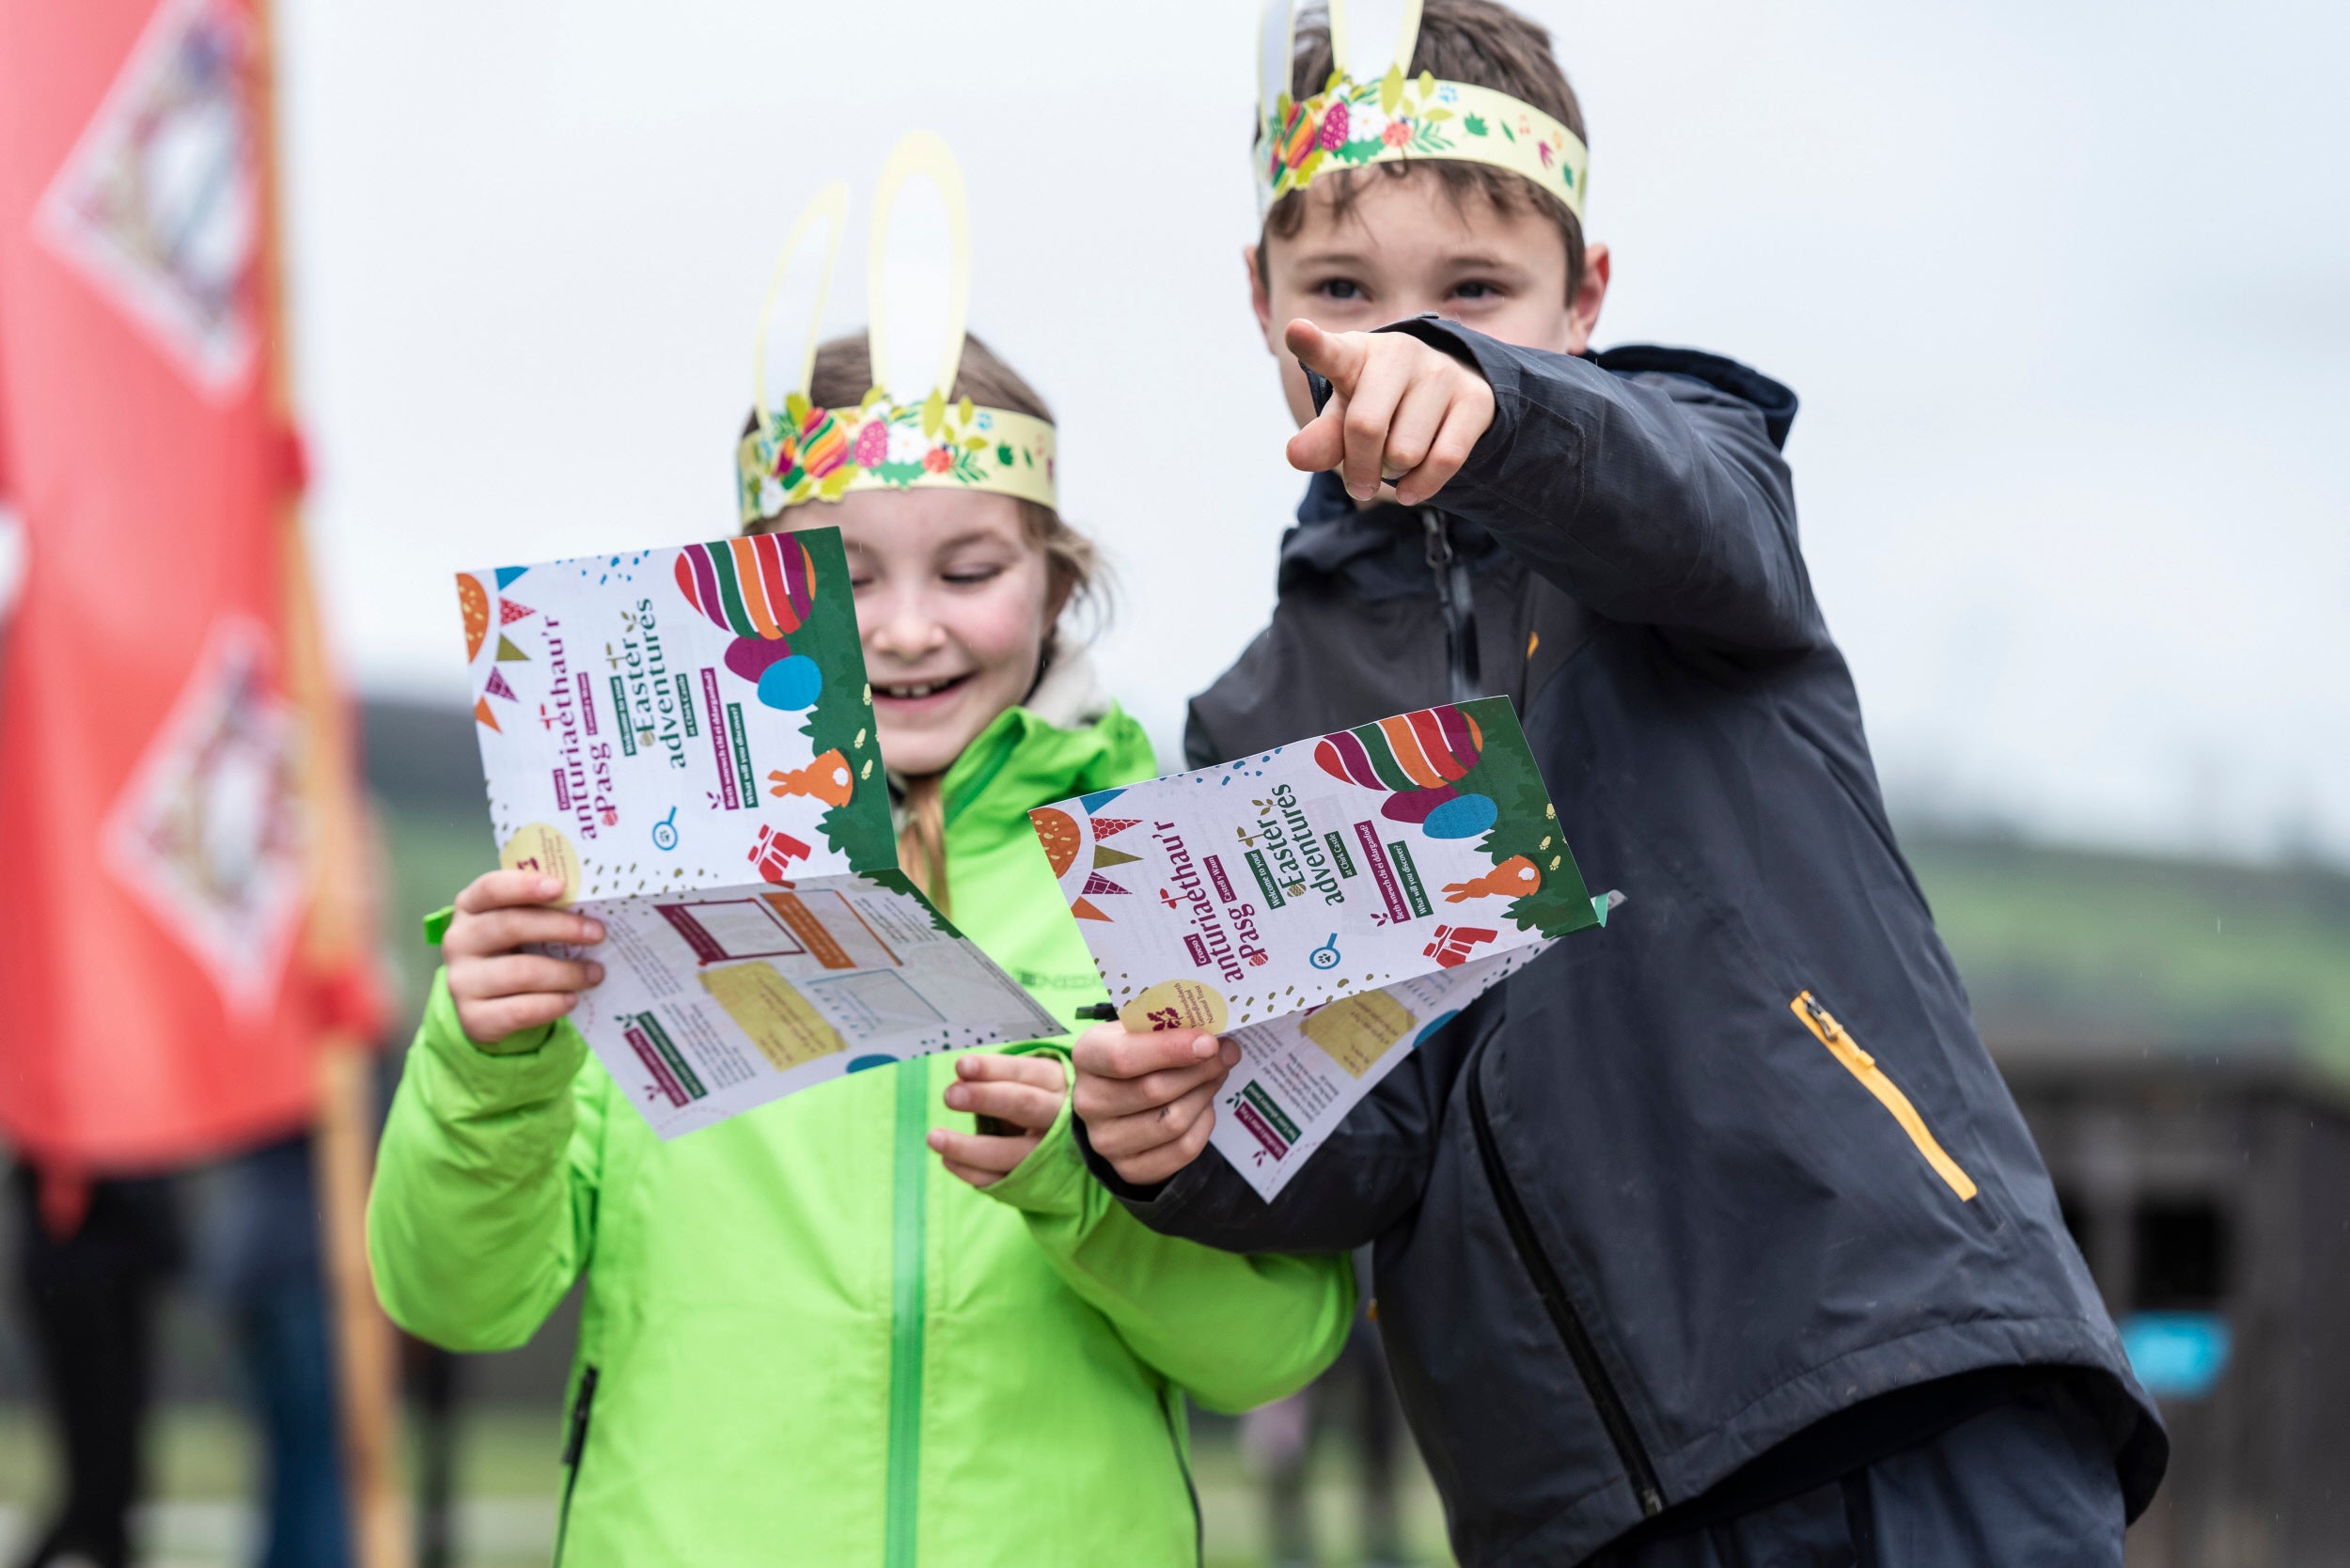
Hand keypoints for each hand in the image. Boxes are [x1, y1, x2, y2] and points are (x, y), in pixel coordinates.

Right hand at [443, 870, 605, 1046]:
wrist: (491, 1005)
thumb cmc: (515, 951)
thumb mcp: (522, 924)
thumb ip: (544, 910)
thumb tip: (593, 905)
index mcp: (470, 907)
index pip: (491, 888)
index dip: (524, 886)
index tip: (560, 888)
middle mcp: (459, 941)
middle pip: (510, 926)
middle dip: (561, 928)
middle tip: (597, 934)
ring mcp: (462, 981)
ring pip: (520, 972)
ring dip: (566, 972)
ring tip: (595, 973)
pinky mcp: (473, 1017)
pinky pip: (519, 1010)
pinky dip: (552, 1004)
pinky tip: (572, 999)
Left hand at [929, 1053, 1069, 1188]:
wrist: (1074, 1147)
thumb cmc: (1041, 1101)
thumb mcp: (1029, 1082)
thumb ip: (996, 1079)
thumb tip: (959, 1081)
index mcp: (1057, 1084)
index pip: (1026, 1072)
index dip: (993, 1069)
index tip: (961, 1066)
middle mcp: (1058, 1118)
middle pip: (1024, 1105)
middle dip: (985, 1098)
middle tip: (949, 1096)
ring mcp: (1049, 1154)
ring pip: (1010, 1152)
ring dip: (968, 1147)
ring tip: (933, 1137)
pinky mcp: (1035, 1181)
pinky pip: (1000, 1180)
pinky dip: (971, 1172)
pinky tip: (947, 1160)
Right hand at [1070, 1024, 1241, 1187]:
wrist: (1121, 1102)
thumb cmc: (1138, 1057)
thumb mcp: (1141, 1032)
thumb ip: (1170, 1029)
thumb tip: (1216, 1038)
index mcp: (1087, 1057)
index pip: (1123, 1057)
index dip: (1171, 1049)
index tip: (1209, 1043)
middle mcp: (1088, 1102)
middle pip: (1154, 1091)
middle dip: (1200, 1071)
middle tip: (1226, 1055)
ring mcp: (1105, 1141)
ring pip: (1172, 1121)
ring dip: (1204, 1095)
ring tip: (1217, 1076)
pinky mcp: (1129, 1169)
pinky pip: (1182, 1149)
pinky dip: (1203, 1125)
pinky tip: (1205, 1106)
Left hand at [1284, 317, 1494, 506]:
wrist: (1445, 396)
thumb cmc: (1379, 407)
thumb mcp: (1345, 421)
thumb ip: (1322, 438)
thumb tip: (1296, 456)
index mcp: (1355, 353)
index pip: (1330, 352)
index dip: (1311, 343)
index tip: (1296, 332)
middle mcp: (1399, 352)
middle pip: (1365, 428)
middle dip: (1359, 468)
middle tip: (1360, 480)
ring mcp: (1441, 372)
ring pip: (1405, 452)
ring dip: (1395, 474)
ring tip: (1396, 461)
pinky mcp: (1475, 398)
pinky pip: (1444, 460)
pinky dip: (1422, 486)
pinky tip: (1411, 488)